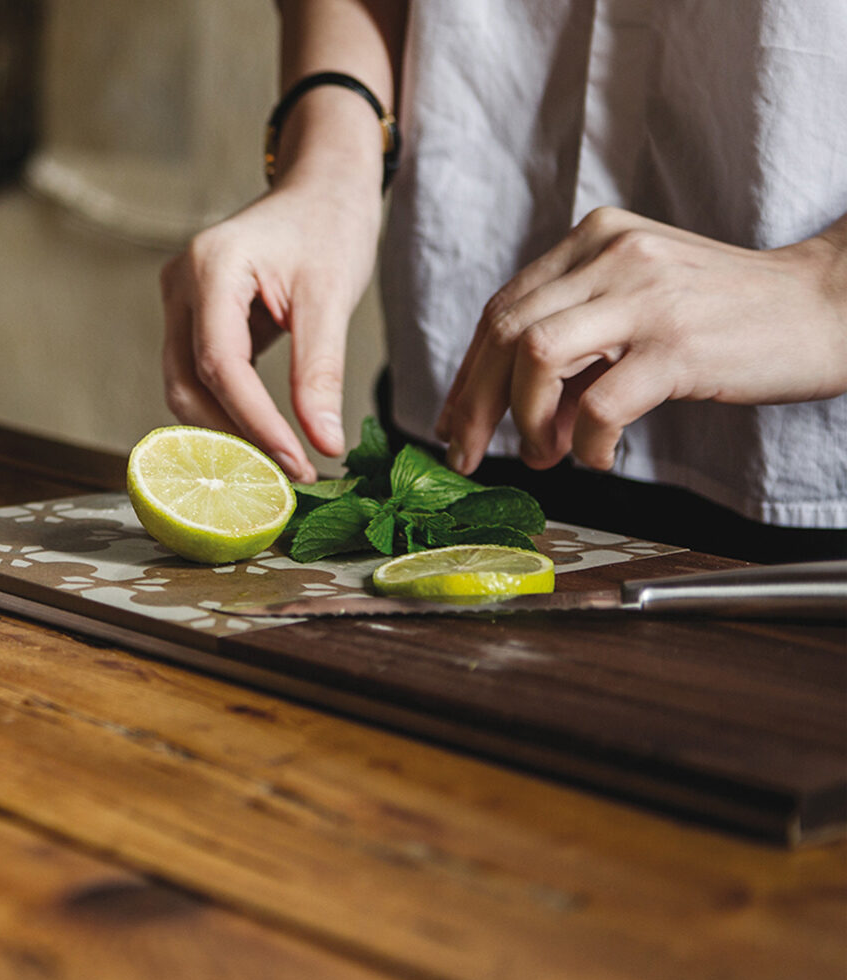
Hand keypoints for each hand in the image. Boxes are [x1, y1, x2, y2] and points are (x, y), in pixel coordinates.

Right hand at [160, 180, 380, 482]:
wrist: (320, 189)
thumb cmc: (328, 227)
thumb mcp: (331, 297)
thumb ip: (321, 372)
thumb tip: (323, 443)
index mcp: (212, 267)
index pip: (220, 365)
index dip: (255, 423)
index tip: (296, 464)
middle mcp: (181, 284)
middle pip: (188, 383)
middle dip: (234, 437)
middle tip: (284, 476)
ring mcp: (181, 301)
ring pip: (186, 386)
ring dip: (227, 431)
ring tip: (277, 463)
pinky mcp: (194, 317)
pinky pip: (199, 375)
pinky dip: (228, 411)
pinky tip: (264, 436)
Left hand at [436, 206, 846, 474]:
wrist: (826, 308)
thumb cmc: (725, 319)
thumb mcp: (636, 310)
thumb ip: (578, 350)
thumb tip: (518, 420)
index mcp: (594, 241)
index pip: (502, 309)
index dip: (467, 374)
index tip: (451, 422)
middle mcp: (612, 255)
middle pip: (504, 331)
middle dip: (473, 405)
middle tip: (467, 455)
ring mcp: (646, 296)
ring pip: (536, 355)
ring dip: (526, 420)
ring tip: (545, 454)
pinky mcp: (679, 344)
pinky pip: (601, 403)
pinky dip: (586, 442)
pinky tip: (601, 456)